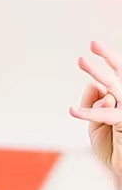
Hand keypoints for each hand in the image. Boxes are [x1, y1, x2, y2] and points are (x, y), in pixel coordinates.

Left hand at [72, 40, 121, 180]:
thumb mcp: (96, 124)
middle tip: (91, 44)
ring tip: (81, 60)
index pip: (117, 72)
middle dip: (105, 57)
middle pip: (118, 73)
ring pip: (113, 86)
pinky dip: (88, 112)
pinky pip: (106, 113)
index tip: (92, 45)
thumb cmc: (111, 145)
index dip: (108, 58)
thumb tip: (93, 85)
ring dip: (97, 72)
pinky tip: (73, 110)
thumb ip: (93, 104)